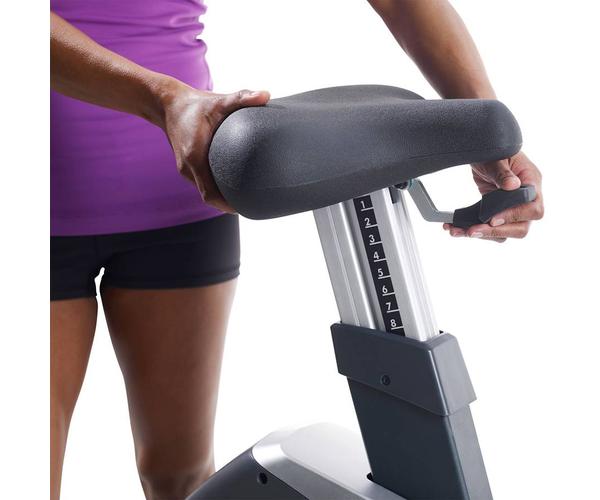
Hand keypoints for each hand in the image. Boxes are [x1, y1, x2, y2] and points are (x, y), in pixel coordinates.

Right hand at [159, 80, 269, 211]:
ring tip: (246, 199)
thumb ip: (242, 98)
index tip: (246, 208)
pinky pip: (202, 184)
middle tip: (254, 205)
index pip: (210, 195)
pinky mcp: (187, 165)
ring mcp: (185, 168)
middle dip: (229, 204)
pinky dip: (216, 188)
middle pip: (209, 198)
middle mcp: (188, 167)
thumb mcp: (219, 100)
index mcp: (195, 158)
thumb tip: (266, 94)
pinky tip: (232, 187)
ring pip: (205, 192)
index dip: (227, 205)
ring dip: (222, 198)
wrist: (167, 103)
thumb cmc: (195, 103)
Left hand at [443, 151, 543, 241]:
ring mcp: (512, 209)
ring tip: (459, 231)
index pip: (533, 209)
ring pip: (505, 233)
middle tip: (472, 231)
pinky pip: (490, 229)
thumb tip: (512, 185)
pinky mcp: (497, 214)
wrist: (484, 154)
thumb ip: (503, 172)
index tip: (492, 218)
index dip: (514, 216)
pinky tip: (456, 228)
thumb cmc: (495, 152)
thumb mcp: (497, 158)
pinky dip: (473, 230)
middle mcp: (525, 200)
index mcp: (532, 183)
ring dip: (482, 235)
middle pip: (521, 227)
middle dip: (495, 231)